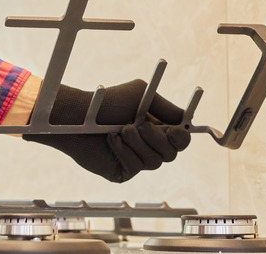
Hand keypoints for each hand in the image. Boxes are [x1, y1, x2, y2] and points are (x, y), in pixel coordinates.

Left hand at [23, 80, 190, 182]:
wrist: (79, 115)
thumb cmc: (107, 103)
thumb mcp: (141, 95)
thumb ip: (165, 106)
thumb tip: (186, 119)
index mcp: (155, 127)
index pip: (180, 139)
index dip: (181, 136)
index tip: (176, 130)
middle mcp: (148, 145)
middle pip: (172, 153)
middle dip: (157, 138)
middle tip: (141, 125)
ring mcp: (136, 159)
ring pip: (156, 161)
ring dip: (139, 143)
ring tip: (121, 130)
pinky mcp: (123, 171)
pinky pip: (137, 167)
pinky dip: (125, 151)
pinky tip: (112, 140)